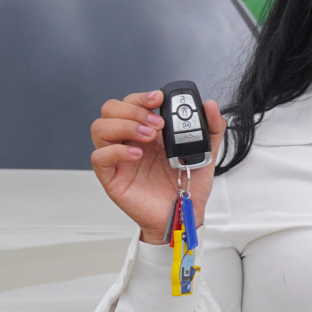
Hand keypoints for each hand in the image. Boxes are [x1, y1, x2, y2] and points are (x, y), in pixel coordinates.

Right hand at [90, 90, 224, 242]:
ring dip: (124, 125)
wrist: (183, 214)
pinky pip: (99, 157)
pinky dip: (116, 151)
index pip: (131, 102)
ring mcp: (118, 158)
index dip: (141, 96)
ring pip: (99, 128)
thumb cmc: (186, 186)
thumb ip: (211, 128)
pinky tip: (137, 154)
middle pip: (111, 109)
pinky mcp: (112, 177)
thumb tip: (210, 106)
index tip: (159, 98)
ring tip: (148, 137)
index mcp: (147, 131)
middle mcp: (130, 140)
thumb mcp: (205, 153)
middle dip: (133, 109)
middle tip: (157, 124)